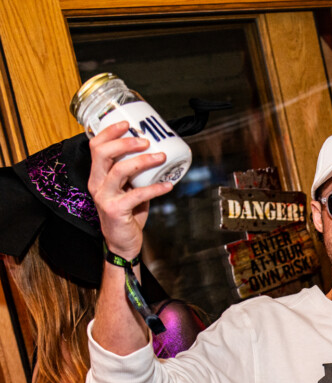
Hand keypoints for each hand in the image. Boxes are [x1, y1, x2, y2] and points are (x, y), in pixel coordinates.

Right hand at [88, 121, 173, 258]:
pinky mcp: (116, 210)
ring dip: (143, 161)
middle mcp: (97, 183)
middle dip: (125, 143)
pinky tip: (168, 185)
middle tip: (146, 141)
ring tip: (161, 157)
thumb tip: (157, 153)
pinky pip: (137, 194)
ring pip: (120, 170)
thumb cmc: (127, 214)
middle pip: (103, 153)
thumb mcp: (128, 189)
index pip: (95, 146)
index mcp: (98, 175)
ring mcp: (104, 197)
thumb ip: (136, 174)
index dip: (109, 132)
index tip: (126, 124)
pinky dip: (155, 188)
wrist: (122, 243)